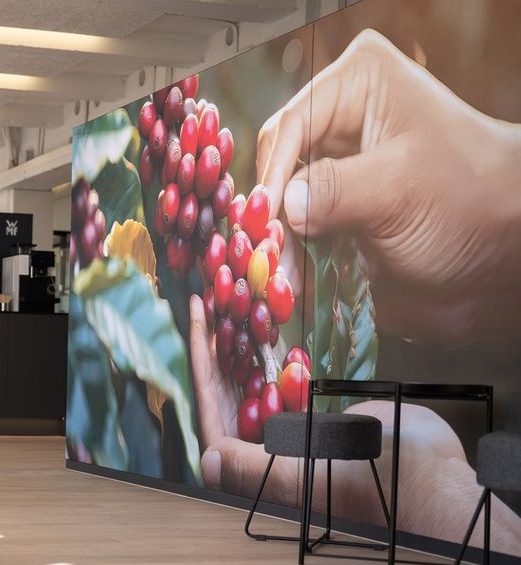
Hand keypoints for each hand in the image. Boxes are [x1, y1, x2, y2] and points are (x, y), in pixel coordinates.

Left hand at [188, 296, 520, 550]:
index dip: (203, 360)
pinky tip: (269, 320)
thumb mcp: (306, 475)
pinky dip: (277, 352)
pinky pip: (286, 380)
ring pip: (255, 381)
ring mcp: (290, 433)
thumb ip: (254, 469)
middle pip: (228, 390)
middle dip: (219, 344)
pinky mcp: (314, 419)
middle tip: (213, 295)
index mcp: (253, 468)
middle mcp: (263, 450)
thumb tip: (207, 459)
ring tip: (235, 299)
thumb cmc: (369, 486)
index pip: (212, 408)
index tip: (199, 315)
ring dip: (243, 342)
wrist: (429, 481)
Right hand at [256, 29, 520, 343]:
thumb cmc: (469, 201)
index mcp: (359, 84)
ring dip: (278, 240)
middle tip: (270, 253)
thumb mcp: (401, 187)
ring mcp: (334, 166)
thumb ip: (336, 191)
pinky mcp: (332, 209)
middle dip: (273, 210)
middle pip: (277, 163)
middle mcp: (340, 119)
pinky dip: (289, 255)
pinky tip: (291, 279)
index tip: (268, 220)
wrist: (499, 258)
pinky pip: (292, 230)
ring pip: (279, 201)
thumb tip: (286, 206)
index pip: (290, 124)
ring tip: (280, 274)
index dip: (275, 173)